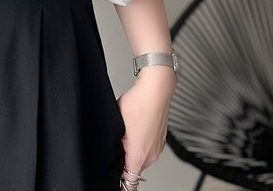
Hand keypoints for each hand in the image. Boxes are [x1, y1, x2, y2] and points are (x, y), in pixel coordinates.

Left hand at [117, 66, 176, 184]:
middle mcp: (151, 155)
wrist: (156, 90)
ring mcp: (157, 147)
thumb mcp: (117, 123)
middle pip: (134, 168)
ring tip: (128, 131)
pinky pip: (148, 147)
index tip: (114, 176)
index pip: (130, 182)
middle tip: (117, 142)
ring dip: (132, 149)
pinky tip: (136, 126)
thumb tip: (111, 148)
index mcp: (139, 155)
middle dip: (123, 158)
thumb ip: (114, 142)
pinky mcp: (161, 139)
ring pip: (141, 156)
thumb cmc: (139, 103)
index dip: (120, 181)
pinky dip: (141, 142)